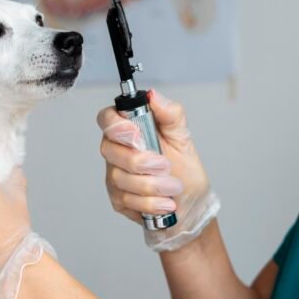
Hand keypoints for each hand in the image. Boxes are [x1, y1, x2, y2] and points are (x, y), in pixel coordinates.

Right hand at [97, 89, 219, 251]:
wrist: (191, 201)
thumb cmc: (184, 168)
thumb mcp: (182, 136)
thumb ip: (169, 113)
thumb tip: (153, 95)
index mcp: (129, 130)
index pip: (106, 119)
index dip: (115, 126)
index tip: (135, 135)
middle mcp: (117, 151)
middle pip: (110, 151)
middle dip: (140, 161)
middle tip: (165, 166)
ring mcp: (115, 176)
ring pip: (120, 178)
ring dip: (152, 185)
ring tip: (174, 187)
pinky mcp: (118, 199)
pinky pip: (127, 200)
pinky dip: (150, 202)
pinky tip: (165, 203)